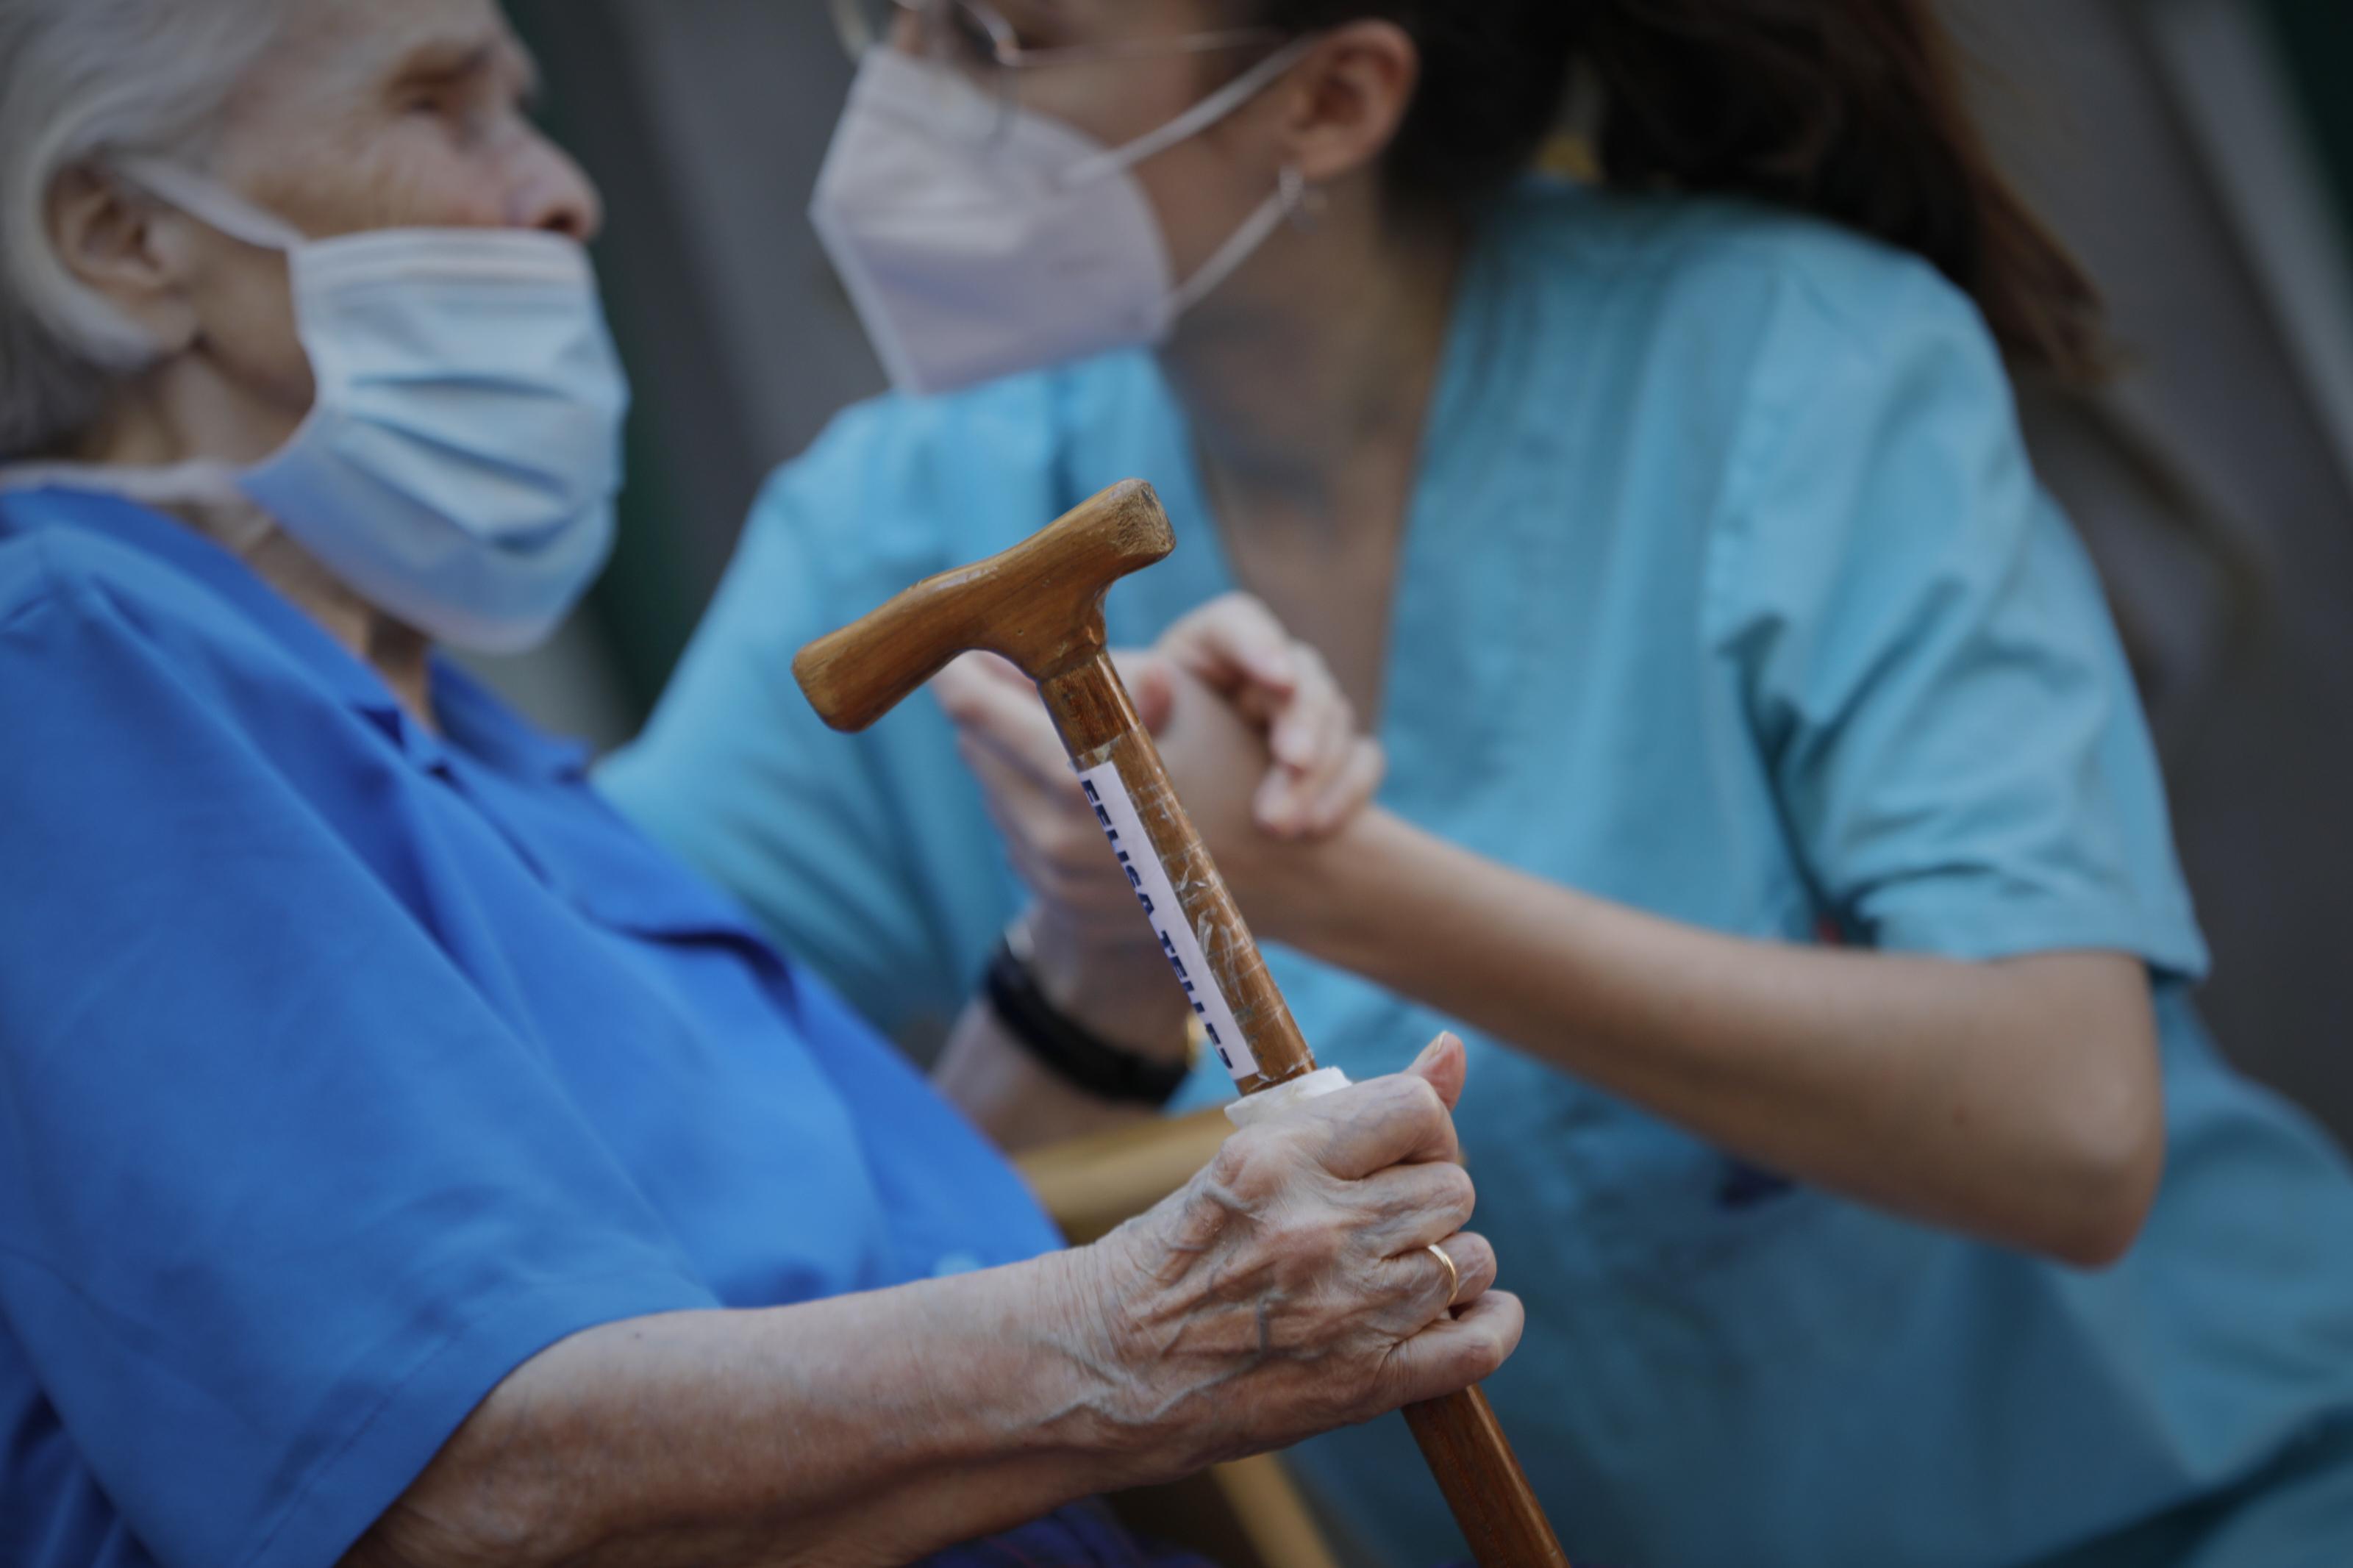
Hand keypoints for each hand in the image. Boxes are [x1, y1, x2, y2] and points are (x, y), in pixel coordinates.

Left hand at [932, 596, 1381, 1046]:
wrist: (1275, 882)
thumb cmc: (1236, 771)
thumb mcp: (1181, 706)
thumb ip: (1101, 679)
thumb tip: (1037, 649)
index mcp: (1081, 782)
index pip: (978, 713)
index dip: (964, 669)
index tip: (962, 638)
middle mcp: (1053, 838)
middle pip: (977, 747)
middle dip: (991, 706)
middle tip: (1002, 667)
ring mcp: (1052, 877)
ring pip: (994, 787)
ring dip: (1010, 751)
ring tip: (1044, 721)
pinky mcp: (1057, 900)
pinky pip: (1017, 828)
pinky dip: (1031, 795)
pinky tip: (1068, 778)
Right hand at [1061, 1035, 1521, 1481]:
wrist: (1101, 1369)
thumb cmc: (1168, 1259)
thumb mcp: (1245, 1163)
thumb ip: (1359, 1111)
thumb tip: (1454, 1050)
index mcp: (1281, 1159)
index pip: (1417, 1109)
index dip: (1423, 1130)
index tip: (1400, 1154)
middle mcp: (1320, 1227)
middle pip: (1453, 1187)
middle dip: (1429, 1202)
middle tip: (1385, 1223)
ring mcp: (1347, 1308)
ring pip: (1472, 1258)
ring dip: (1447, 1266)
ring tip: (1394, 1277)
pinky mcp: (1365, 1383)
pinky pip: (1481, 1343)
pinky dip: (1489, 1326)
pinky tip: (1465, 1317)